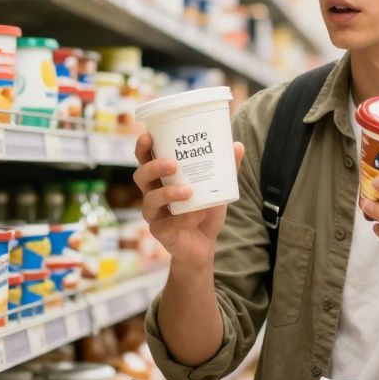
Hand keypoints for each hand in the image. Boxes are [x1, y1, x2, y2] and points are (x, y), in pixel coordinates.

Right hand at [133, 133, 243, 271]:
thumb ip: (226, 168)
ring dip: (168, 194)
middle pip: (141, 176)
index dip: (143, 147)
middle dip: (153, 167)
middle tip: (173, 164)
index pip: (145, 159)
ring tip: (188, 191)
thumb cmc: (205, 209)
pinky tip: (197, 215)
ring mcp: (155, 214)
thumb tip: (237, 145)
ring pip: (149, 201)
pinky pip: (166, 225)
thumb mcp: (217, 187)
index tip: (147, 136)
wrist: (205, 244)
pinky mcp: (161, 232)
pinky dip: (183, 219)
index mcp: (162, 178)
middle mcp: (153, 193)